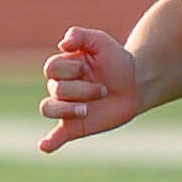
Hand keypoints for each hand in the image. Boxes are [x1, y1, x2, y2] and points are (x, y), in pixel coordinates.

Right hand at [39, 27, 140, 152]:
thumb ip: (81, 35)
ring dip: (67, 109)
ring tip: (86, 110)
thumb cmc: (116, 61)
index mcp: (61, 67)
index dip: (71, 68)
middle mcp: (59, 88)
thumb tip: (62, 44)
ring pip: (48, 108)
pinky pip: (56, 136)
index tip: (89, 66)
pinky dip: (49, 142)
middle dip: (82, 89)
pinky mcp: (75, 126)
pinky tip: (45, 146)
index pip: (52, 68)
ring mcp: (66, 108)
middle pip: (55, 89)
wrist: (135, 84)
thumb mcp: (101, 41)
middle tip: (104, 89)